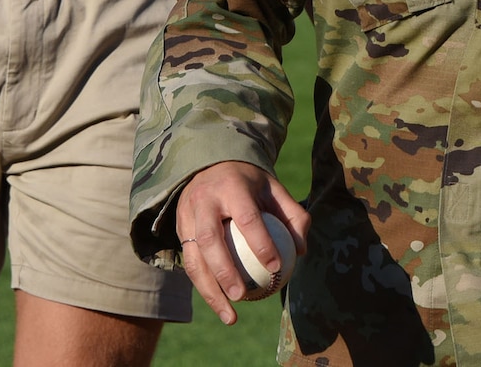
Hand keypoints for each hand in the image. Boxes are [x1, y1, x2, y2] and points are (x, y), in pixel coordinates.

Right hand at [175, 161, 309, 325]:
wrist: (211, 164)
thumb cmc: (251, 185)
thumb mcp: (275, 190)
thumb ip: (293, 217)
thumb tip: (301, 251)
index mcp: (232, 187)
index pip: (246, 217)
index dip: (261, 243)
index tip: (276, 267)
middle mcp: (204, 200)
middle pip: (210, 239)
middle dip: (225, 271)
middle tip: (243, 295)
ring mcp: (186, 214)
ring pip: (193, 257)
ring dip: (210, 290)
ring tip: (230, 316)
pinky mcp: (179, 228)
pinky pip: (190, 263)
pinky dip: (204, 287)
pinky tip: (221, 305)